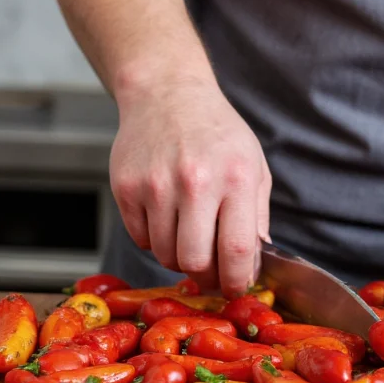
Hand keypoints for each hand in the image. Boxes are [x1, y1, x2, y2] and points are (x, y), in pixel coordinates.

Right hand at [109, 78, 271, 296]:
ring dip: (179, 258)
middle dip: (206, 278)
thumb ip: (257, 217)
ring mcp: (156, 185)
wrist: (168, 95)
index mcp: (236, 179)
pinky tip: (167, 219)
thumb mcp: (254, 168)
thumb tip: (254, 264)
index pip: (237, 250)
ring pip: (164, 254)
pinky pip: (141, 238)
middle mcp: (195, 182)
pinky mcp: (126, 186)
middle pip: (195, 261)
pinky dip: (155, 239)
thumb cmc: (218, 134)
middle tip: (211, 274)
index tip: (237, 288)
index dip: (237, 280)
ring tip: (190, 238)